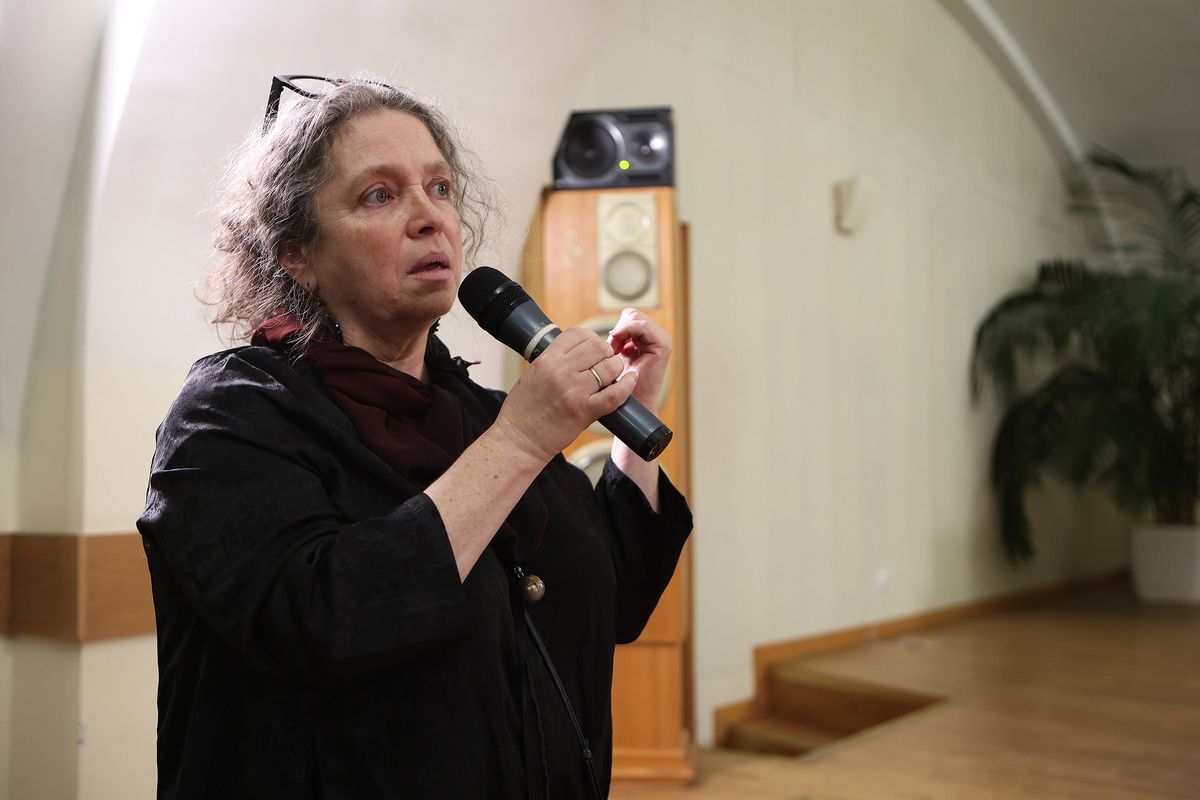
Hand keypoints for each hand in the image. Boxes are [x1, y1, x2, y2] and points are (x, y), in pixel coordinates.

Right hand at [493, 328, 637, 462]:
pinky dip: (626, 386)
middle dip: (607, 352)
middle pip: (598, 347)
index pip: (578, 334)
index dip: (592, 337)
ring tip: (613, 375)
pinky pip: (615, 394)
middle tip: (606, 362)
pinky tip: (630, 380)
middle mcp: (561, 371)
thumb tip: (575, 351)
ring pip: (609, 367)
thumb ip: (553, 361)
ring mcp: (574, 390)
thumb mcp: (533, 374)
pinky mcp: (584, 411)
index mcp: (547, 359)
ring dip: (616, 368)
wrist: (519, 439)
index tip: (594, 347)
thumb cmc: (523, 410)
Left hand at [608, 309, 671, 408]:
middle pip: (631, 315)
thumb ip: (614, 341)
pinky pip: (641, 325)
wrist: (628, 405)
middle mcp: (657, 338)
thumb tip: (601, 330)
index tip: (608, 346)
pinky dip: (626, 331)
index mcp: (647, 339)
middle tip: (611, 349)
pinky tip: (618, 345)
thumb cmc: (617, 385)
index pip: (628, 317)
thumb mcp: (613, 357)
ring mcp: (661, 340)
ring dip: (620, 332)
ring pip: (634, 317)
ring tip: (615, 351)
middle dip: (618, 330)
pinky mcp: (662, 346)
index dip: (616, 328)